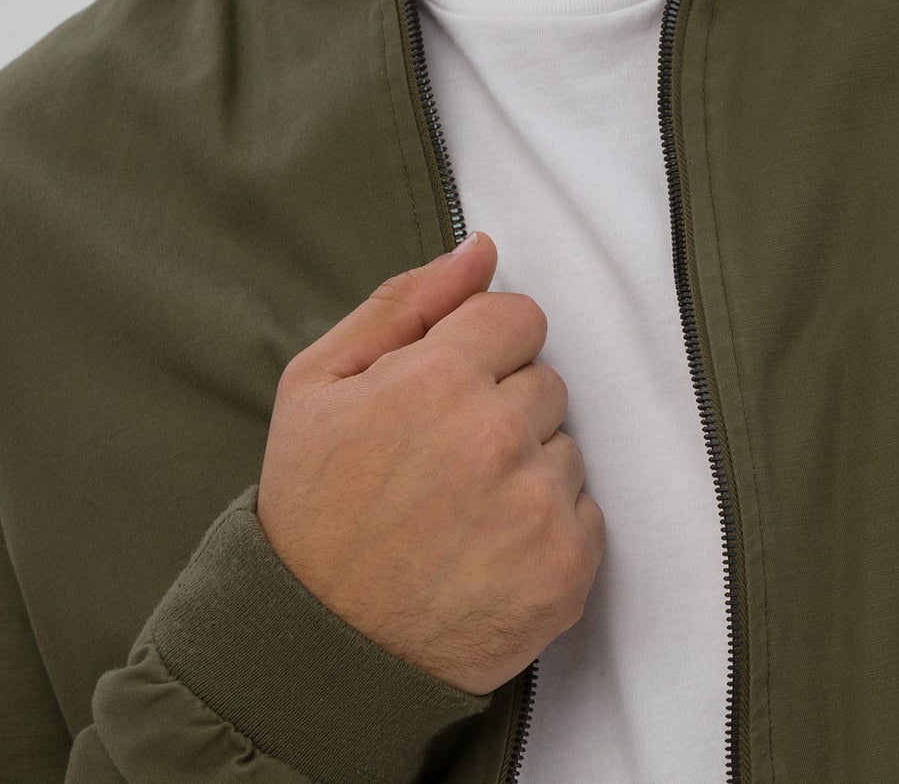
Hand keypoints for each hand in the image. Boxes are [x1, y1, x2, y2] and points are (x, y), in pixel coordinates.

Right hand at [255, 231, 603, 695]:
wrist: (317, 650)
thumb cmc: (311, 508)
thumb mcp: (319, 383)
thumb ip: (407, 301)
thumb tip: (483, 249)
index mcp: (438, 378)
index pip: (518, 316)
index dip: (480, 350)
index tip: (443, 392)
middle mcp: (497, 434)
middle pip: (545, 380)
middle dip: (502, 407)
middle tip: (442, 462)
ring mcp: (537, 506)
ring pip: (566, 447)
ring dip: (527, 469)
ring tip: (460, 512)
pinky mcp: (566, 568)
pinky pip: (587, 512)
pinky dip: (548, 528)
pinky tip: (488, 551)